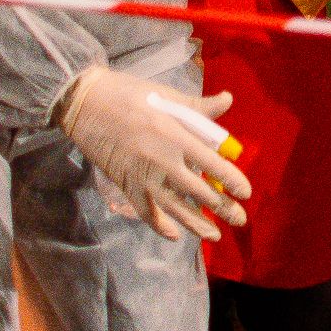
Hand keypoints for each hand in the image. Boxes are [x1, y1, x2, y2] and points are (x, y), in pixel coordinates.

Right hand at [53, 68, 253, 242]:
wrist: (85, 104)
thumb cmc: (130, 95)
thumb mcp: (168, 96)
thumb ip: (199, 107)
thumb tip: (228, 100)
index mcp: (177, 136)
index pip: (213, 164)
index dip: (232, 181)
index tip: (246, 193)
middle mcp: (163, 161)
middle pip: (199, 192)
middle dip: (222, 208)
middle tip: (240, 220)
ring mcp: (143, 176)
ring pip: (175, 208)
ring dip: (195, 224)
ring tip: (214, 236)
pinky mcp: (126, 184)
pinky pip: (145, 211)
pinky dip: (159, 225)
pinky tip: (173, 235)